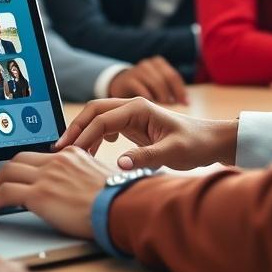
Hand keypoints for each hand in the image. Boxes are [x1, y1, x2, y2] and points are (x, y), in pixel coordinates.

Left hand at [0, 149, 109, 237]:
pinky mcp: (40, 194)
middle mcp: (57, 160)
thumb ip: (81, 178)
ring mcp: (47, 175)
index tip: (13, 177)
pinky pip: (5, 195)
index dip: (20, 167)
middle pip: (17, 160)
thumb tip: (72, 190)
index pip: (37, 156)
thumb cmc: (118, 200)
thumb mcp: (99, 179)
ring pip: (6, 174)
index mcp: (71, 154)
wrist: (123, 206)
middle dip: (1, 174)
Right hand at [55, 98, 236, 169]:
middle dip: (76, 128)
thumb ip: (146, 158)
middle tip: (60, 148)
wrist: (211, 141)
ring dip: (83, 132)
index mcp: (139, 108)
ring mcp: (132, 115)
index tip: (70, 152)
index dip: (84, 134)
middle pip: (94, 111)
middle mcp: (132, 107)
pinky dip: (94, 137)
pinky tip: (91, 152)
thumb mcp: (172, 153)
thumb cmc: (195, 143)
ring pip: (98, 118)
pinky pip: (106, 126)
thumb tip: (120, 164)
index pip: (102, 119)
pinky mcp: (133, 125)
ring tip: (71, 153)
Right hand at [107, 56, 187, 104]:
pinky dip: (149, 99)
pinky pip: (142, 90)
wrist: (119, 85)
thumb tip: (187, 102)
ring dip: (162, 97)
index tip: (186, 104)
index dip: (181, 91)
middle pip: (166, 78)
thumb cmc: (144, 87)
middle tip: (173, 106)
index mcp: (158, 63)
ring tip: (163, 108)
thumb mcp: (158, 85)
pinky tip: (151, 107)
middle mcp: (148, 64)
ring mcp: (137, 71)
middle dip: (172, 94)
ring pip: (155, 83)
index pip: (174, 76)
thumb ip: (171, 90)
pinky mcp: (127, 80)